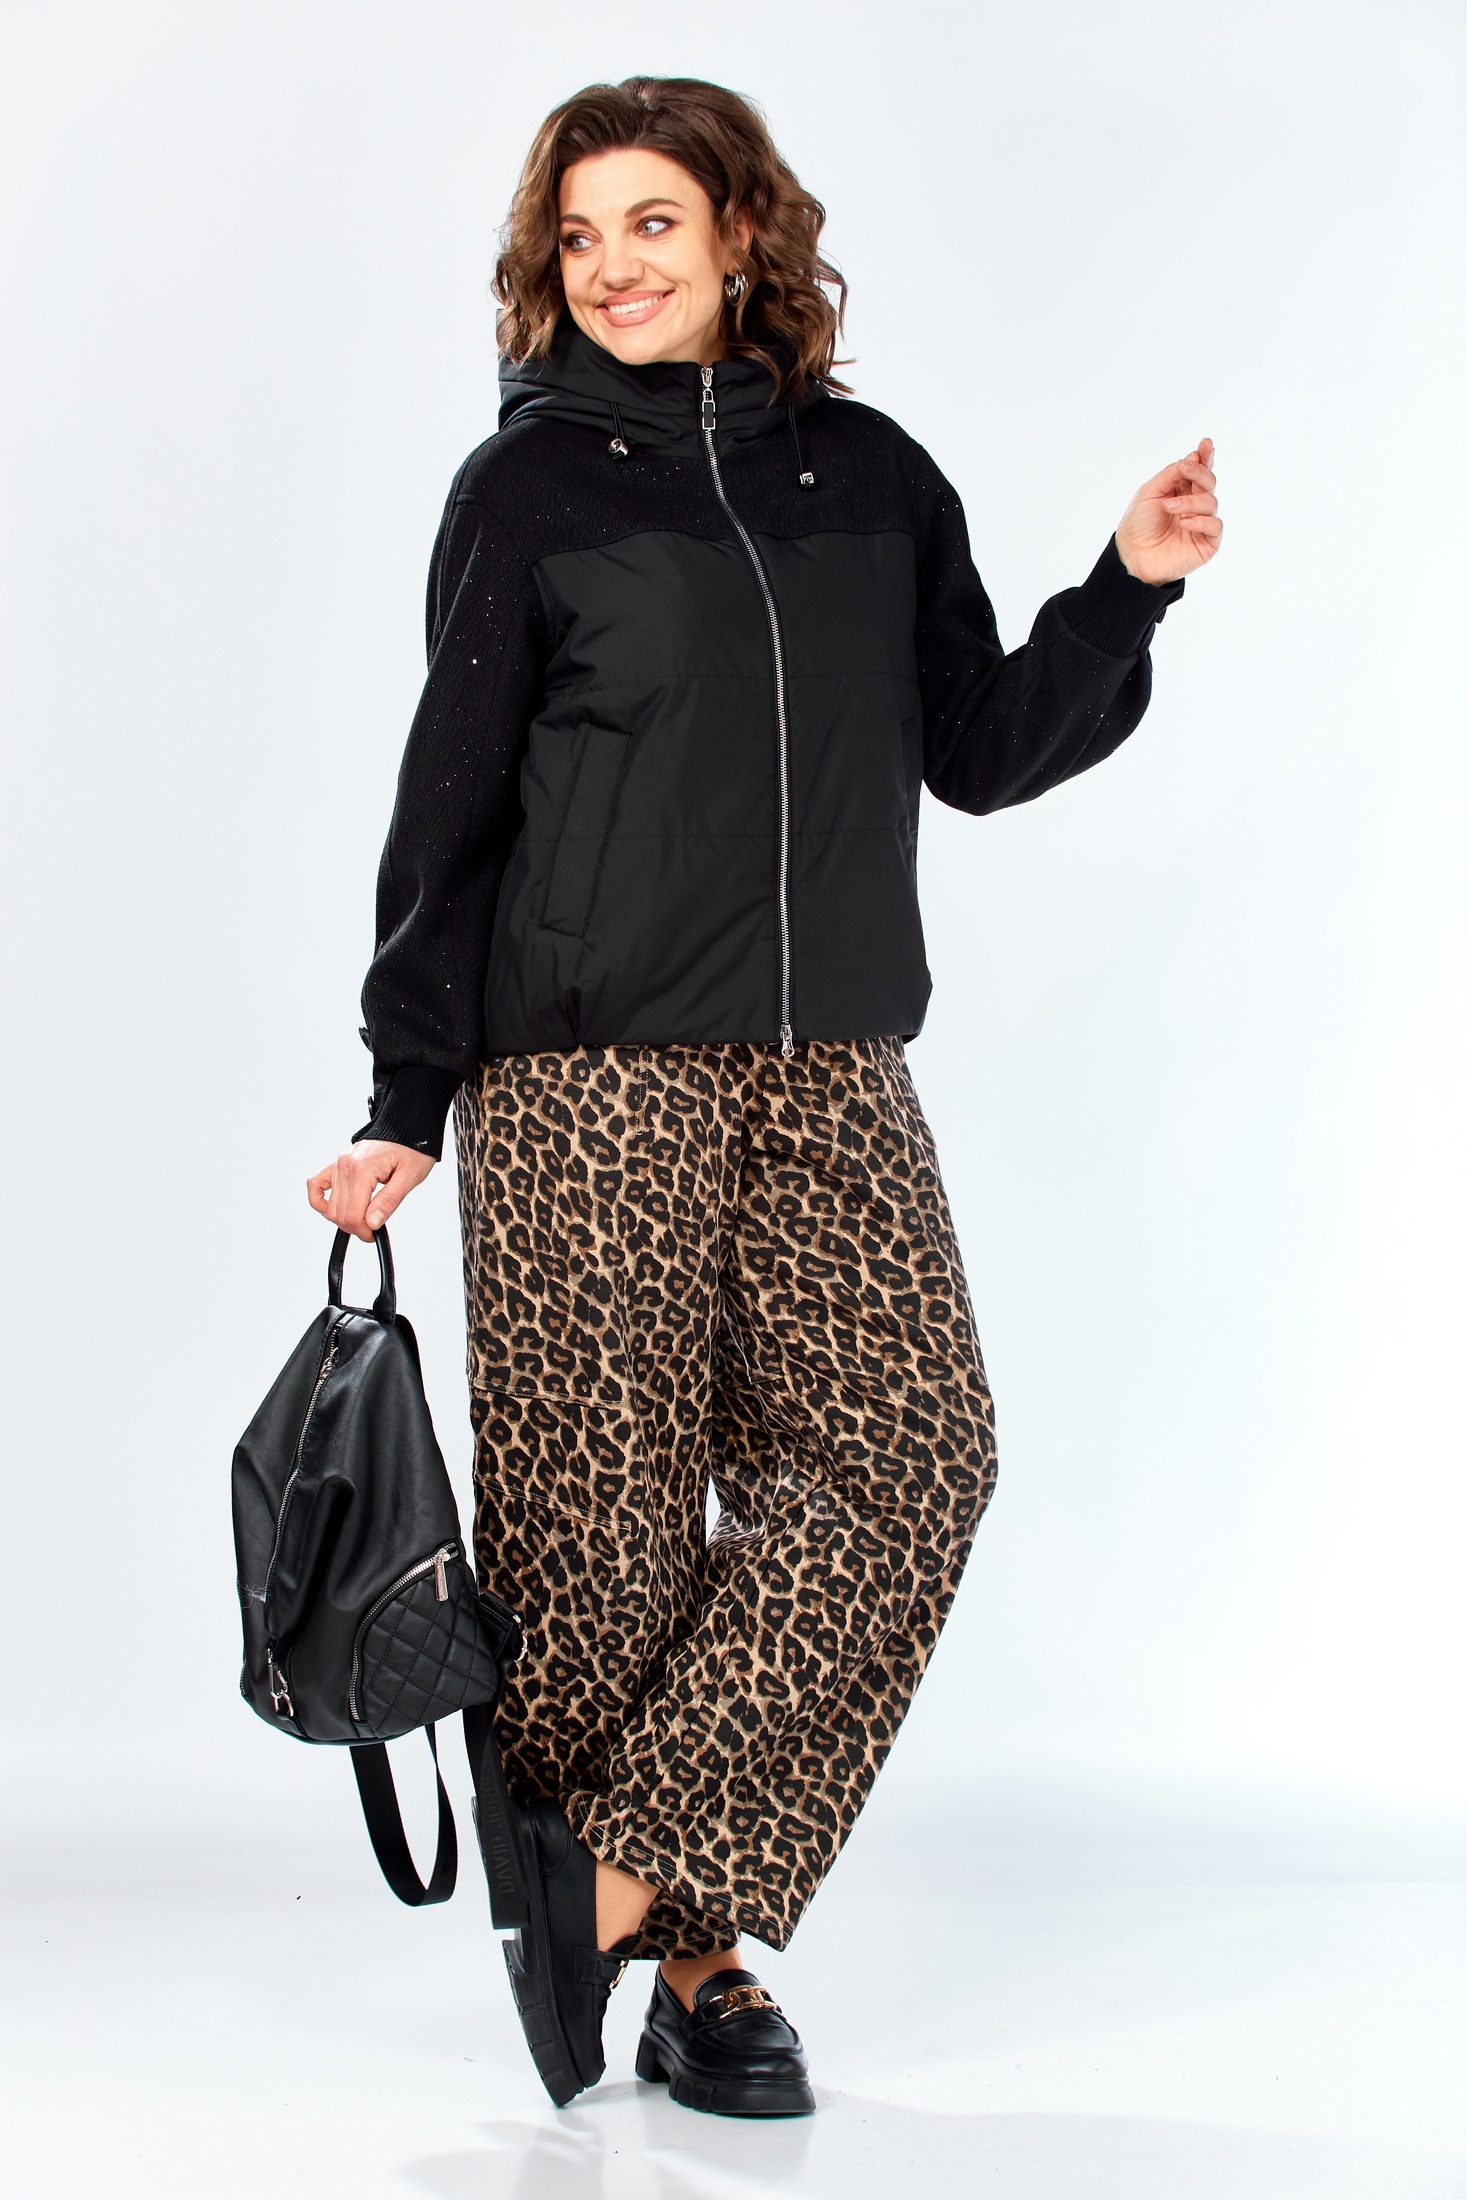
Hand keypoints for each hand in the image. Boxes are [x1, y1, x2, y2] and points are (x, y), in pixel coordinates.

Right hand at [306, 1140, 434, 1241]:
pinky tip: (331, 1209)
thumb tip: (372, 1222)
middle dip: (355, 1227)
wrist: (407, 1129)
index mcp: (362, 1168)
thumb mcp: (409, 1177)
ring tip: (362, 1219)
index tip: (374, 1234)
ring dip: (343, 1218)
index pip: (352, 1214)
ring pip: (329, 1205)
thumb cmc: (411, 1150)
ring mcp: (338, 1164)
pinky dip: (319, 1200)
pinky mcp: (336, 1164)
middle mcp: (345, 1165)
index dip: (363, 1231)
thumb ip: (388, 1201)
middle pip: (338, 1213)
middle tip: (372, 1229)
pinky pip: (315, 1184)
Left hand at [1115, 436, 1221, 584]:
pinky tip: (1183, 523)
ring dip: (1190, 501)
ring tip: (1168, 507)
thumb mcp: (1149, 493)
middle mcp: (1195, 505)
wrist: (1132, 557)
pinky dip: (1200, 521)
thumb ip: (1170, 475)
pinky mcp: (1207, 543)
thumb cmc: (1138, 525)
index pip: (1200, 471)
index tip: (1205, 443)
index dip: (1205, 456)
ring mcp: (1202, 524)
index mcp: (1182, 491)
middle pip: (1209, 481)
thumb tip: (1192, 457)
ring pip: (1211, 502)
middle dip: (1198, 472)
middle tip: (1183, 470)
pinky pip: (1215, 525)